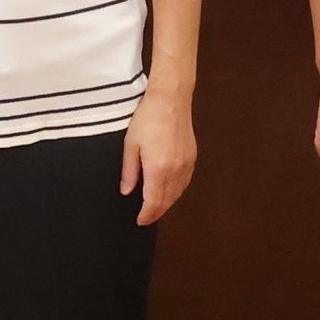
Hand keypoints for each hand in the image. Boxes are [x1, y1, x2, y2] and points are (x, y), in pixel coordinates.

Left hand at [120, 88, 197, 225]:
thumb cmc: (148, 118)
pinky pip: (185, 182)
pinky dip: (176, 191)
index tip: (139, 220)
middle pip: (167, 201)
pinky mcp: (192, 157)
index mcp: (158, 168)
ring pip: (178, 193)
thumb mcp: (130, 144)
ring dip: (166, 203)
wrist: (171, 99)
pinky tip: (168, 190)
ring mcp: (186, 164)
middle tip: (145, 217)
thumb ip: (129, 171)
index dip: (147, 215)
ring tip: (155, 207)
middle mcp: (175, 170)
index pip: (154, 202)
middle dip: (156, 212)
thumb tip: (127, 191)